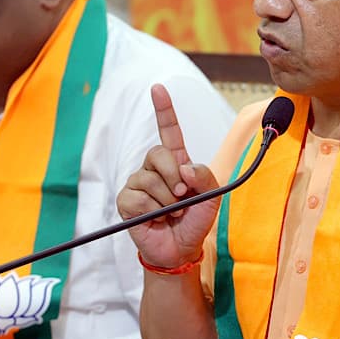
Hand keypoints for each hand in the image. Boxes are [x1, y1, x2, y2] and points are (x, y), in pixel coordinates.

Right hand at [117, 84, 219, 268]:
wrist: (181, 249)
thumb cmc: (195, 222)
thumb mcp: (212, 198)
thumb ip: (205, 177)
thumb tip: (184, 167)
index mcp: (177, 162)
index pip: (169, 131)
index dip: (163, 109)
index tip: (158, 88)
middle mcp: (155, 168)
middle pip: (157, 152)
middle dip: (173, 174)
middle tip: (181, 195)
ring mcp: (139, 183)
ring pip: (149, 179)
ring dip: (166, 200)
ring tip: (170, 213)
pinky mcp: (127, 201)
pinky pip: (138, 198)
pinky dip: (152, 210)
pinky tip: (156, 218)